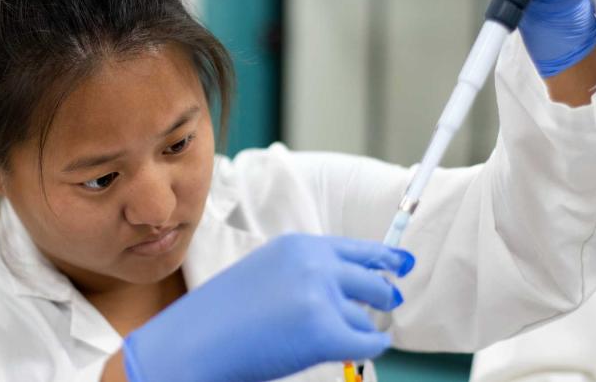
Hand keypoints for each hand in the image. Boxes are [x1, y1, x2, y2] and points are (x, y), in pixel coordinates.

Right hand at [123, 234, 414, 381]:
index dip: (384, 256)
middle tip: (392, 299)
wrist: (194, 341)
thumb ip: (306, 272)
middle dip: (385, 293)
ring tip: (327, 337)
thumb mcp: (266, 273)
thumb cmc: (222, 315)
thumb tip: (350, 288)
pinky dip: (368, 348)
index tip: (401, 261)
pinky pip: (367, 342)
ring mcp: (321, 296)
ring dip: (358, 328)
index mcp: (298, 246)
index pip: (355, 248)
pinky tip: (360, 350)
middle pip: (372, 279)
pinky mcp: (325, 331)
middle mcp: (314, 263)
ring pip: (365, 316)